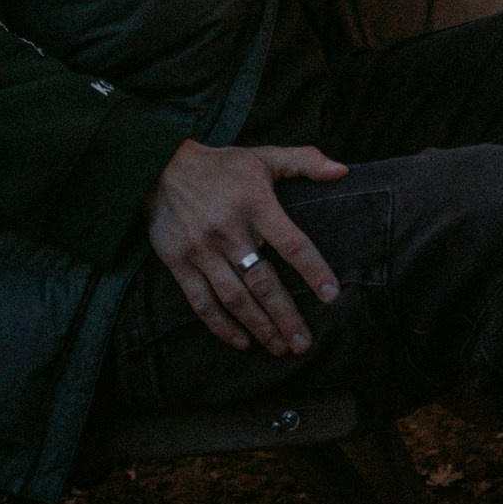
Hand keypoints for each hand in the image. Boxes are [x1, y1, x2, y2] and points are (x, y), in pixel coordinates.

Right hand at [145, 140, 348, 354]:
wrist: (159, 168)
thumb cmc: (221, 166)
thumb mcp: (264, 155)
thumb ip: (305, 161)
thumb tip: (342, 171)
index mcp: (256, 204)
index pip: (292, 244)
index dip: (313, 271)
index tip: (331, 296)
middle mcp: (229, 230)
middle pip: (263, 282)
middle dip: (285, 316)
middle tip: (304, 344)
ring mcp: (202, 249)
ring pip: (234, 298)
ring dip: (259, 327)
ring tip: (279, 347)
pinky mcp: (178, 263)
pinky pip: (201, 302)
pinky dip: (220, 326)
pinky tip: (241, 342)